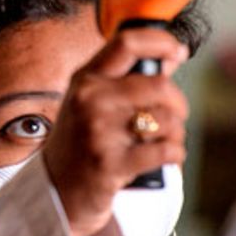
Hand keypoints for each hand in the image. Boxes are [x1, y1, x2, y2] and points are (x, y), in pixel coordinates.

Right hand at [42, 27, 188, 235]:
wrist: (55, 193)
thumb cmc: (79, 145)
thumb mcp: (89, 104)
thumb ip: (124, 81)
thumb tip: (170, 58)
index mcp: (85, 80)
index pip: (127, 43)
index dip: (161, 41)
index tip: (178, 51)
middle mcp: (89, 100)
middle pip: (159, 85)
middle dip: (179, 102)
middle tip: (176, 116)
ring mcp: (98, 132)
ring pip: (166, 120)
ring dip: (177, 133)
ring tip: (164, 142)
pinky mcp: (111, 164)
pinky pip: (165, 150)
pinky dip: (176, 154)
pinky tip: (168, 157)